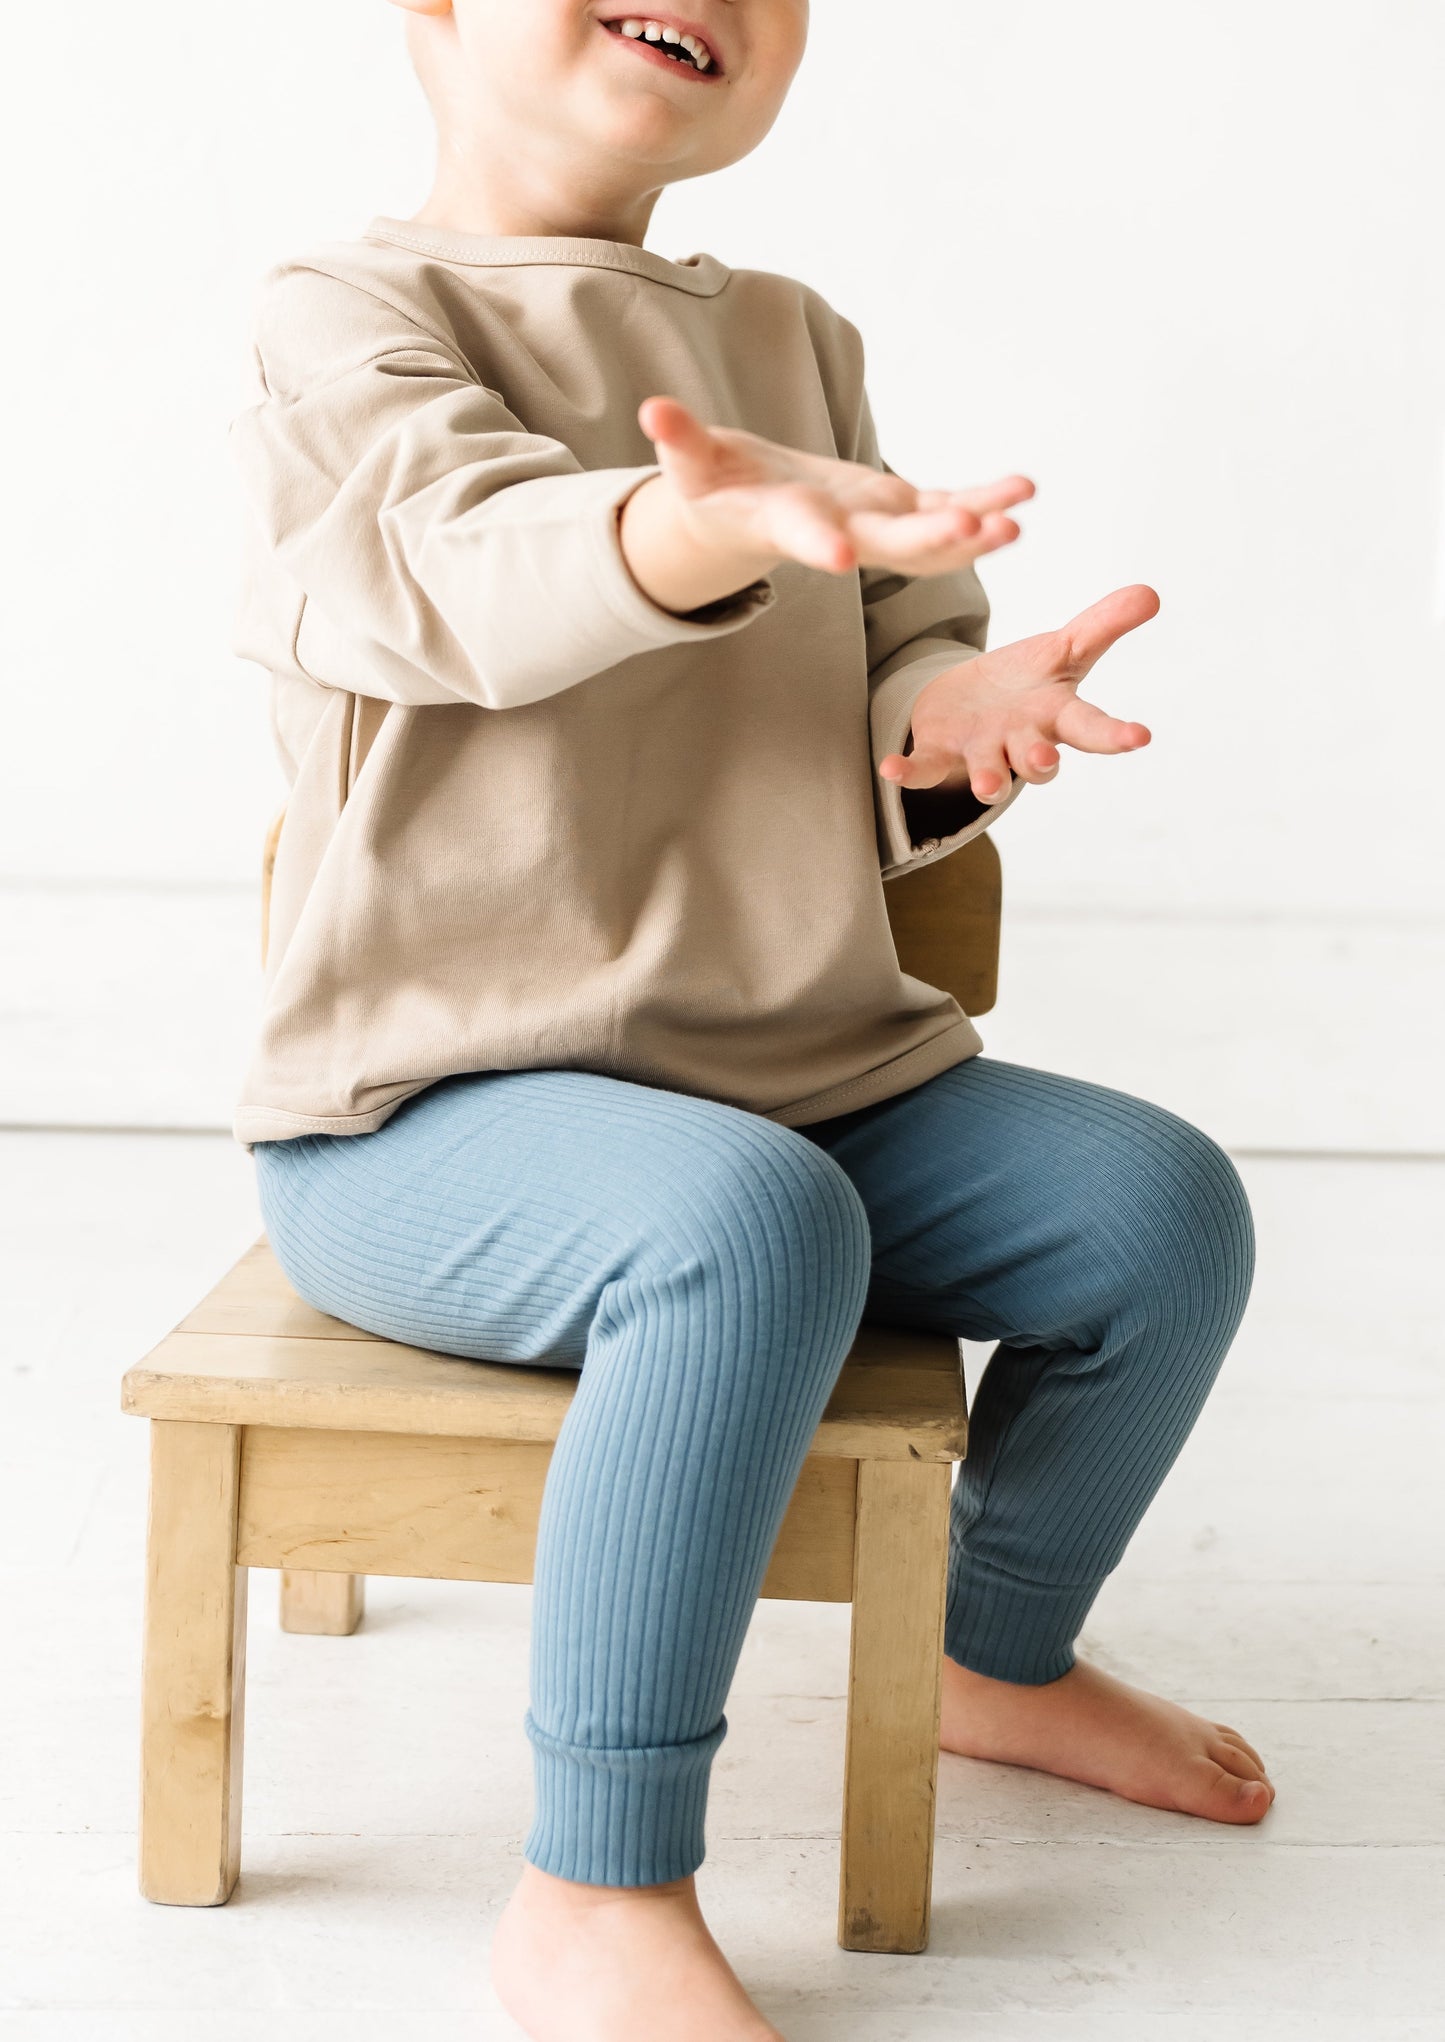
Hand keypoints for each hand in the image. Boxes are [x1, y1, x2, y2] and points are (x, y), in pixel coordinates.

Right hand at [638, 394, 1033, 578]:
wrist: (745, 514)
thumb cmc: (712, 486)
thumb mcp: (690, 463)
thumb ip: (679, 440)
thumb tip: (650, 410)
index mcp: (785, 524)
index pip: (802, 535)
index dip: (818, 544)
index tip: (840, 557)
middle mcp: (837, 536)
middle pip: (887, 547)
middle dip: (931, 541)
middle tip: (976, 530)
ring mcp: (871, 529)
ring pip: (929, 540)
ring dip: (975, 531)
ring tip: (1019, 516)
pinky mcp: (895, 513)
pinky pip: (946, 510)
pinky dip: (984, 502)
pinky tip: (1024, 491)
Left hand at [878, 585, 1159, 800]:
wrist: (971, 704)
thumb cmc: (1028, 683)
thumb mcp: (1064, 650)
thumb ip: (1103, 626)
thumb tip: (1152, 592)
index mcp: (1055, 717)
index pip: (1091, 727)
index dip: (1115, 734)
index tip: (1140, 737)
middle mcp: (1021, 743)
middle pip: (1038, 762)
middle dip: (1041, 763)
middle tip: (1043, 761)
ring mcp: (981, 753)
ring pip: (989, 773)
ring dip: (989, 778)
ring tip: (988, 784)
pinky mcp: (940, 754)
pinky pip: (925, 770)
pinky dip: (908, 771)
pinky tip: (889, 767)